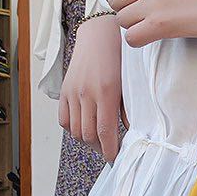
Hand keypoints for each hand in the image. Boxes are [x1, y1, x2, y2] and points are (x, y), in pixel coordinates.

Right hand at [58, 15, 123, 161]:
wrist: (99, 36)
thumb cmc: (120, 59)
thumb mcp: (130, 83)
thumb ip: (129, 109)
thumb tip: (132, 132)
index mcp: (106, 93)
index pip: (105, 132)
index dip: (110, 150)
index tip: (116, 159)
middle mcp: (86, 95)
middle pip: (88, 134)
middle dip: (100, 148)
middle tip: (110, 151)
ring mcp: (72, 93)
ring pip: (75, 130)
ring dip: (87, 141)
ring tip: (100, 142)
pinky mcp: (64, 91)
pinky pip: (64, 119)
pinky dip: (74, 129)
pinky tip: (86, 129)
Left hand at [104, 0, 196, 47]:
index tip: (126, 1)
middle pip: (115, 0)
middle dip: (126, 11)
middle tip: (144, 17)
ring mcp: (153, 1)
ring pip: (122, 20)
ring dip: (134, 27)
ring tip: (154, 27)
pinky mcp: (160, 23)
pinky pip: (131, 38)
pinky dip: (138, 41)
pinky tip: (152, 37)